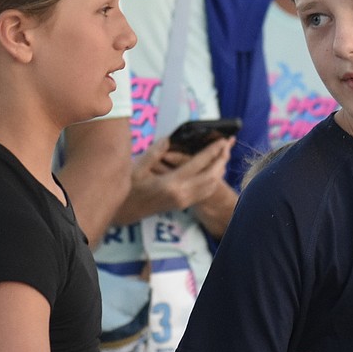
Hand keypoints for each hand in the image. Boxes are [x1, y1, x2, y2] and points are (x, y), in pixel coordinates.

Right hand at [112, 136, 231, 224]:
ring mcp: (184, 201)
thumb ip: (155, 152)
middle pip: (212, 176)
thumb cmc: (128, 189)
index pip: (199, 164)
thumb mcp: (136, 168)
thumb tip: (170, 139)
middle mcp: (182, 194)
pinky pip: (205, 191)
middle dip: (222, 159)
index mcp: (171, 184)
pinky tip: (213, 169)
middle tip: (228, 144)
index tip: (222, 139)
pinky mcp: (183, 205)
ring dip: (220, 169)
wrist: (124, 213)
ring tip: (223, 153)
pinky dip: (213, 179)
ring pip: (211, 185)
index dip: (213, 151)